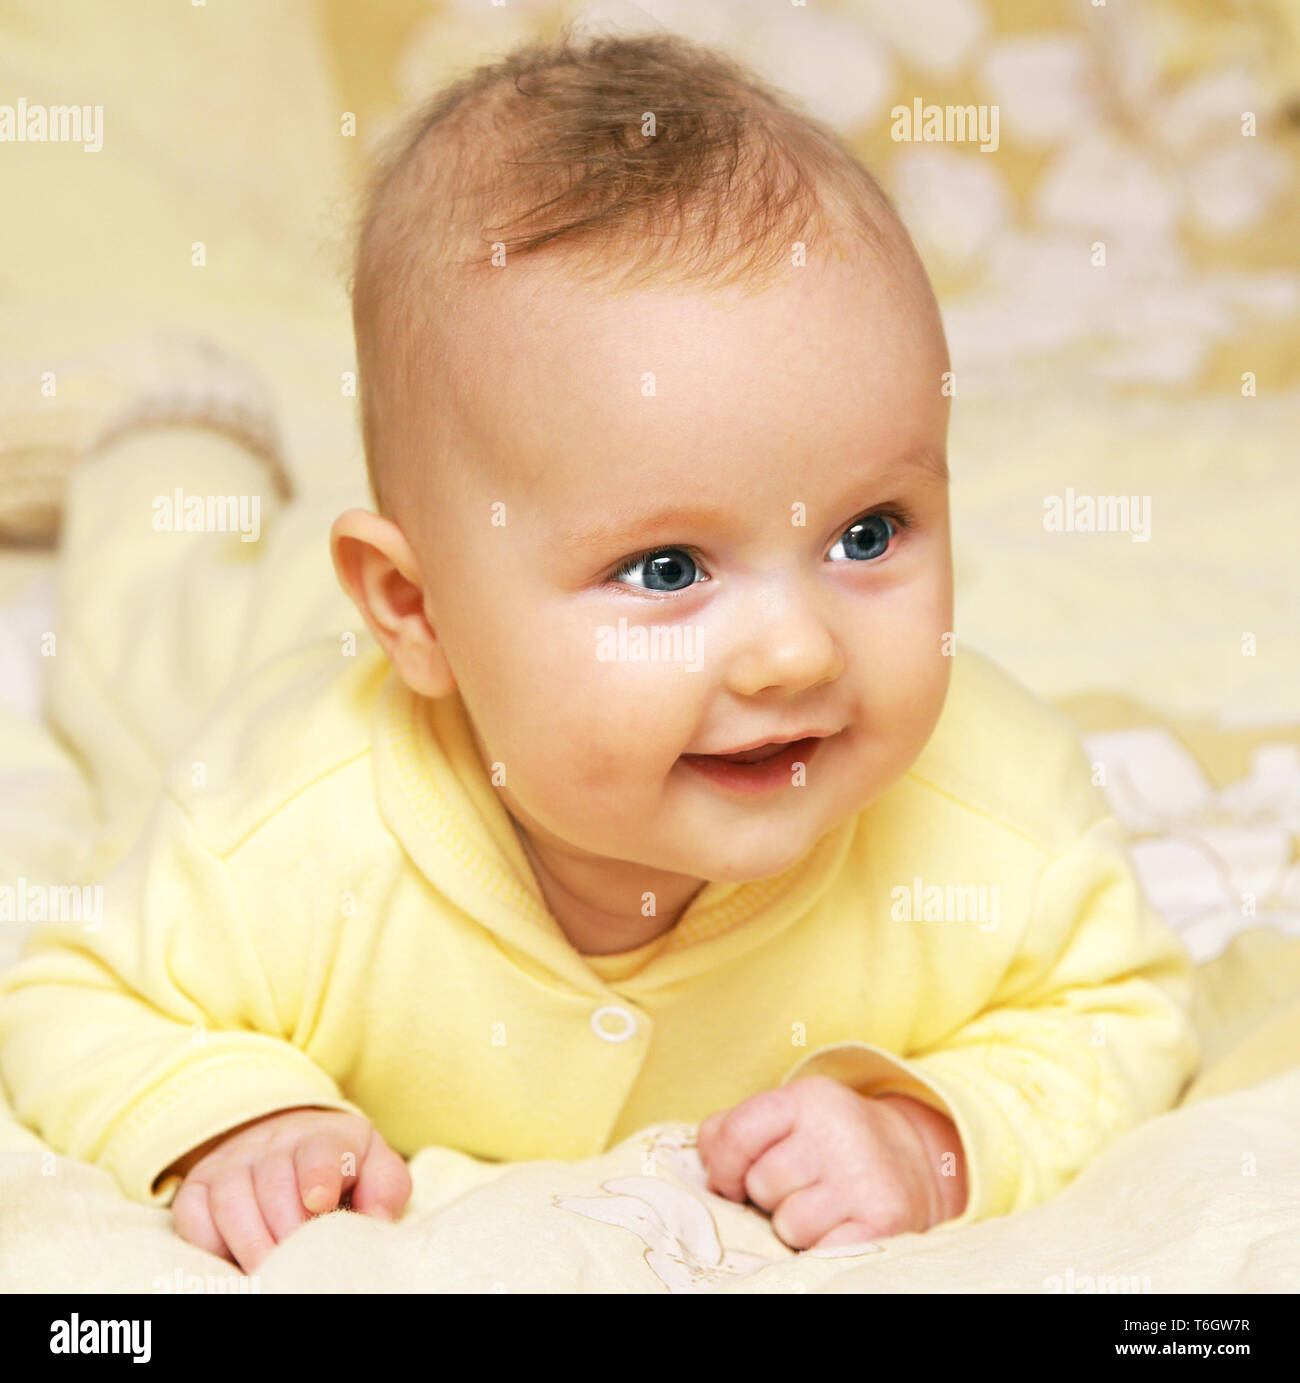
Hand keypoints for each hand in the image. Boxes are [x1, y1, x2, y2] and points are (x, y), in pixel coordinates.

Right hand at [169, 1106, 411, 1272]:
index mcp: (324, 1137)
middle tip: (299, 1264)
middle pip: (274, 1182)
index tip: (320, 1201)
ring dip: (249, 1241)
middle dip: (286, 1228)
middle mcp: (273, 1142)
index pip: (321, 1150)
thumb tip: (376, 1218)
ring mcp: (232, 1161)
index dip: (319, 1175)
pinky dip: (208, 1243)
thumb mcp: (375, 1168)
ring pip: (231, 1197)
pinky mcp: (199, 1184)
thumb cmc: (340, 1168)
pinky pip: (192, 1214)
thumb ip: (385, 1188)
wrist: (288, 1139)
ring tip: (269, 1272)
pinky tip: (231, 1263)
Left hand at [696, 1075, 966, 1249]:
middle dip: (768, 1195)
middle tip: (797, 1186)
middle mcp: (837, 1131)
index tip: (731, 1180)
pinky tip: (841, 1224)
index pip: (737, 1132)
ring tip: (822, 1205)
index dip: (724, 1165)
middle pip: (761, 1183)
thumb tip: (706, 1158)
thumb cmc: (829, 1142)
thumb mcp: (787, 1114)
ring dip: (797, 1224)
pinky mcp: (884, 1220)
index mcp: (806, 1097)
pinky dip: (824, 1245)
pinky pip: (821, 1250)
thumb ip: (733, 1127)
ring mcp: (863, 1176)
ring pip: (788, 1223)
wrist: (914, 1160)